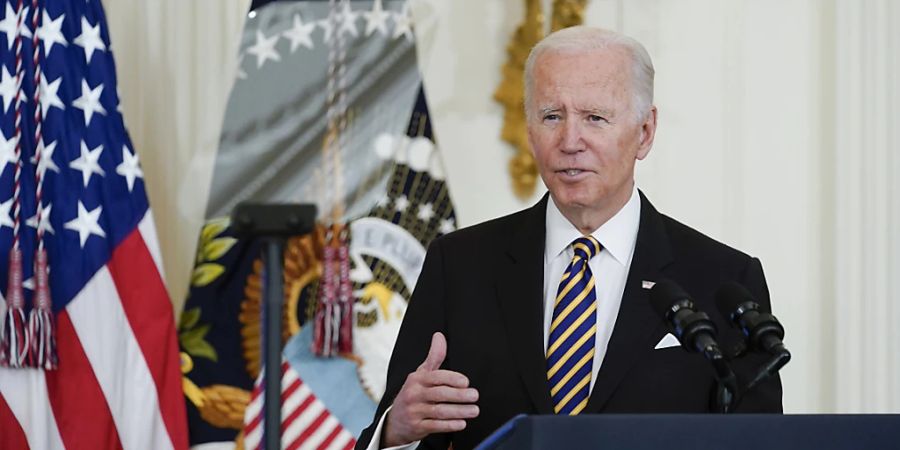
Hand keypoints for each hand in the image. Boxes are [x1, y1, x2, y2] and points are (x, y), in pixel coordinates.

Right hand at [383, 332, 479, 446]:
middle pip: (439, 394)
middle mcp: (414, 394)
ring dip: (459, 411)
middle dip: (459, 395)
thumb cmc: (414, 393)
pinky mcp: (416, 427)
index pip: (435, 377)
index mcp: (417, 379)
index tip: (466, 382)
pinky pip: (435, 426)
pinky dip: (449, 425)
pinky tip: (462, 423)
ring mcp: (414, 411)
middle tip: (475, 395)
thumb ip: (434, 357)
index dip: (451, 379)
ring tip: (474, 410)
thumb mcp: (421, 374)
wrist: (394, 421)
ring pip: (439, 411)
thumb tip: (440, 336)